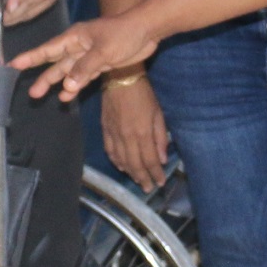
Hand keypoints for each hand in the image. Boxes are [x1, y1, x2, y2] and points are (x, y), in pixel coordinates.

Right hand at [13, 9, 163, 103]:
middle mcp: (78, 46)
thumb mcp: (102, 51)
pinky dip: (74, 85)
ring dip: (57, 83)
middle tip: (30, 92)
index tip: (13, 65)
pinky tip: (66, 95)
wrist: (146, 31)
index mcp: (74, 37)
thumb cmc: (123, 34)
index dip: (30, 58)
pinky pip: (82, 76)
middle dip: (42, 77)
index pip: (48, 49)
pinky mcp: (100, 64)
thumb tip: (67, 86)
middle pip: (55, 63)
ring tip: (42, 96)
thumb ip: (84, 69)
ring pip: (68, 72)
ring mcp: (88, 56)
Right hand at [100, 73, 170, 191]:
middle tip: (149, 188)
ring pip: (122, 160)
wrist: (120, 77)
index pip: (149, 160)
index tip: (161, 182)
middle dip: (143, 178)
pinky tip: (121, 167)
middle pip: (135, 164)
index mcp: (142, 133)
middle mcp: (127, 137)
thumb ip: (160, 136)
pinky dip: (116, 161)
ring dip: (130, 173)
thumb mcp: (158, 113)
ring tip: (138, 181)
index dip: (155, 173)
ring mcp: (114, 135)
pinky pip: (110, 151)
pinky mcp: (105, 130)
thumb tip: (162, 158)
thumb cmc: (143, 94)